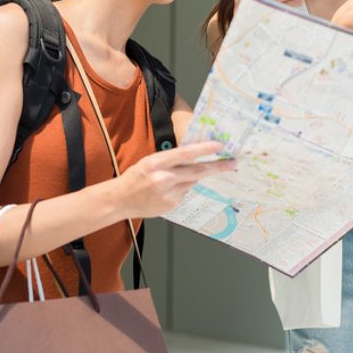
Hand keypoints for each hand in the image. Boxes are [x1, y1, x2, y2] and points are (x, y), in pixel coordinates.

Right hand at [118, 141, 233, 218]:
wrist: (120, 200)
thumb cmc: (136, 177)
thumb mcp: (150, 161)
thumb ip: (172, 160)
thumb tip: (196, 155)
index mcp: (157, 163)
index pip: (186, 153)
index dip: (205, 149)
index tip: (220, 146)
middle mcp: (164, 178)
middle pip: (198, 171)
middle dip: (218, 166)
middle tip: (233, 163)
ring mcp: (168, 194)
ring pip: (191, 182)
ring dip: (190, 178)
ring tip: (172, 180)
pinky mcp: (171, 205)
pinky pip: (184, 193)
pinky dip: (181, 189)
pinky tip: (166, 191)